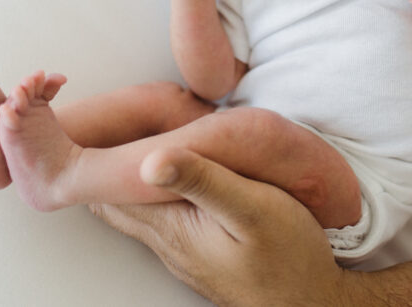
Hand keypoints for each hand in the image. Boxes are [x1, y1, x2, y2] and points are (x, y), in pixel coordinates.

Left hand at [92, 148, 349, 305]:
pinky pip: (159, 217)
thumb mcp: (253, 209)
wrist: (313, 304)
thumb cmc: (290, 258)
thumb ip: (203, 180)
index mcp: (170, 227)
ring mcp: (181, 250)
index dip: (100, 156)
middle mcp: (166, 242)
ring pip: (134, 209)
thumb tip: (150, 159)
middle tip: (108, 126)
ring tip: (136, 140)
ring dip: (129, 177)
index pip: (110, 190)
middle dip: (105, 165)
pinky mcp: (199, 252)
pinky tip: (170, 175)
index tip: (99, 123)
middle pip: (112, 200)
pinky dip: (153, 192)